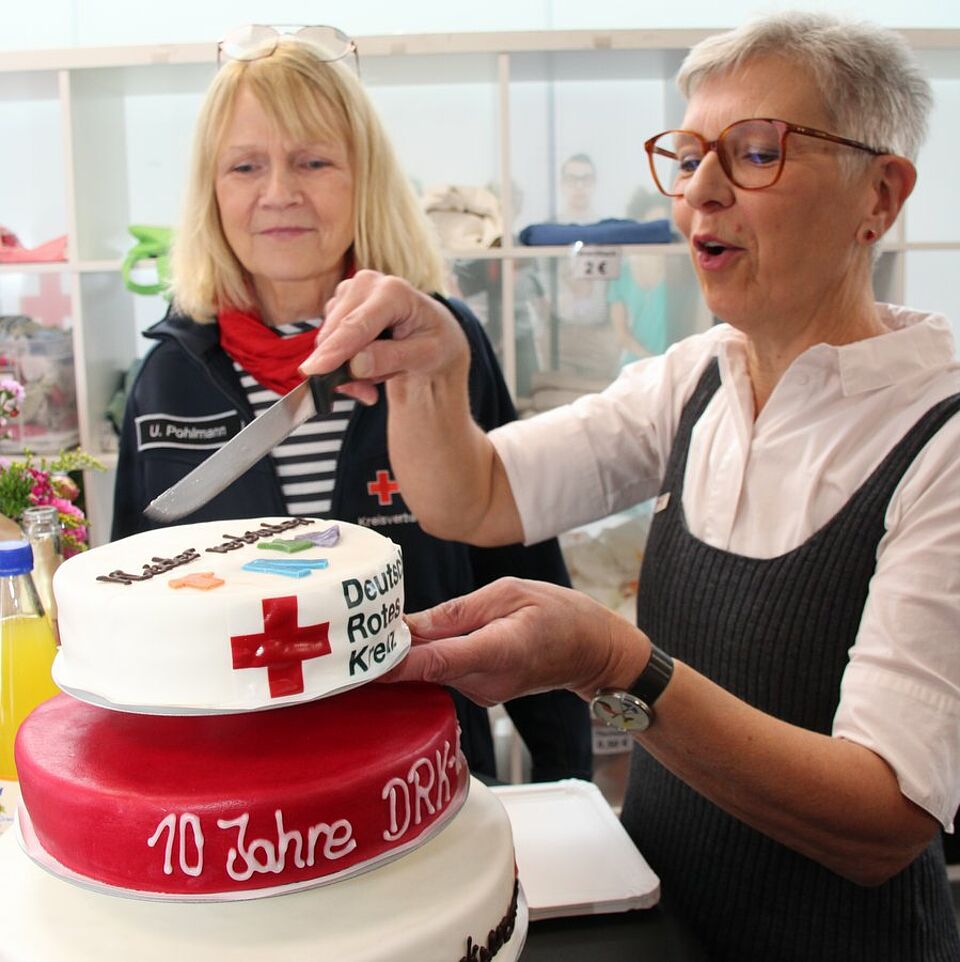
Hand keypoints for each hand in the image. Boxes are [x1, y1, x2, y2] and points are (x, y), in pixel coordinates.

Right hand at [301, 269, 469, 404]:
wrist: (433, 334)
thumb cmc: (435, 342)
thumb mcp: (426, 355)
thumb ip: (392, 358)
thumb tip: (355, 364)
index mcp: (394, 292)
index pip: (357, 325)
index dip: (335, 350)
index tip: (314, 371)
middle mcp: (367, 284)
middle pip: (336, 332)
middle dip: (344, 369)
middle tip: (368, 394)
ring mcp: (350, 292)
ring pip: (328, 339)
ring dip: (346, 369)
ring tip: (376, 379)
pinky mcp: (339, 305)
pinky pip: (327, 342)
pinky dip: (343, 363)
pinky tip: (366, 367)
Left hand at [385, 577, 650, 705]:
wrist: (593, 652)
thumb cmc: (560, 614)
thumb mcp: (511, 593)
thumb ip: (457, 611)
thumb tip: (411, 624)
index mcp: (499, 651)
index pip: (437, 662)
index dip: (397, 663)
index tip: (363, 661)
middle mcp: (488, 682)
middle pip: (427, 668)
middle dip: (395, 649)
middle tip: (362, 626)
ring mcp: (484, 693)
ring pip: (434, 669)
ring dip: (414, 649)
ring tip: (396, 624)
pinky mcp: (482, 694)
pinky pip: (446, 672)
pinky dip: (433, 655)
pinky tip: (429, 636)